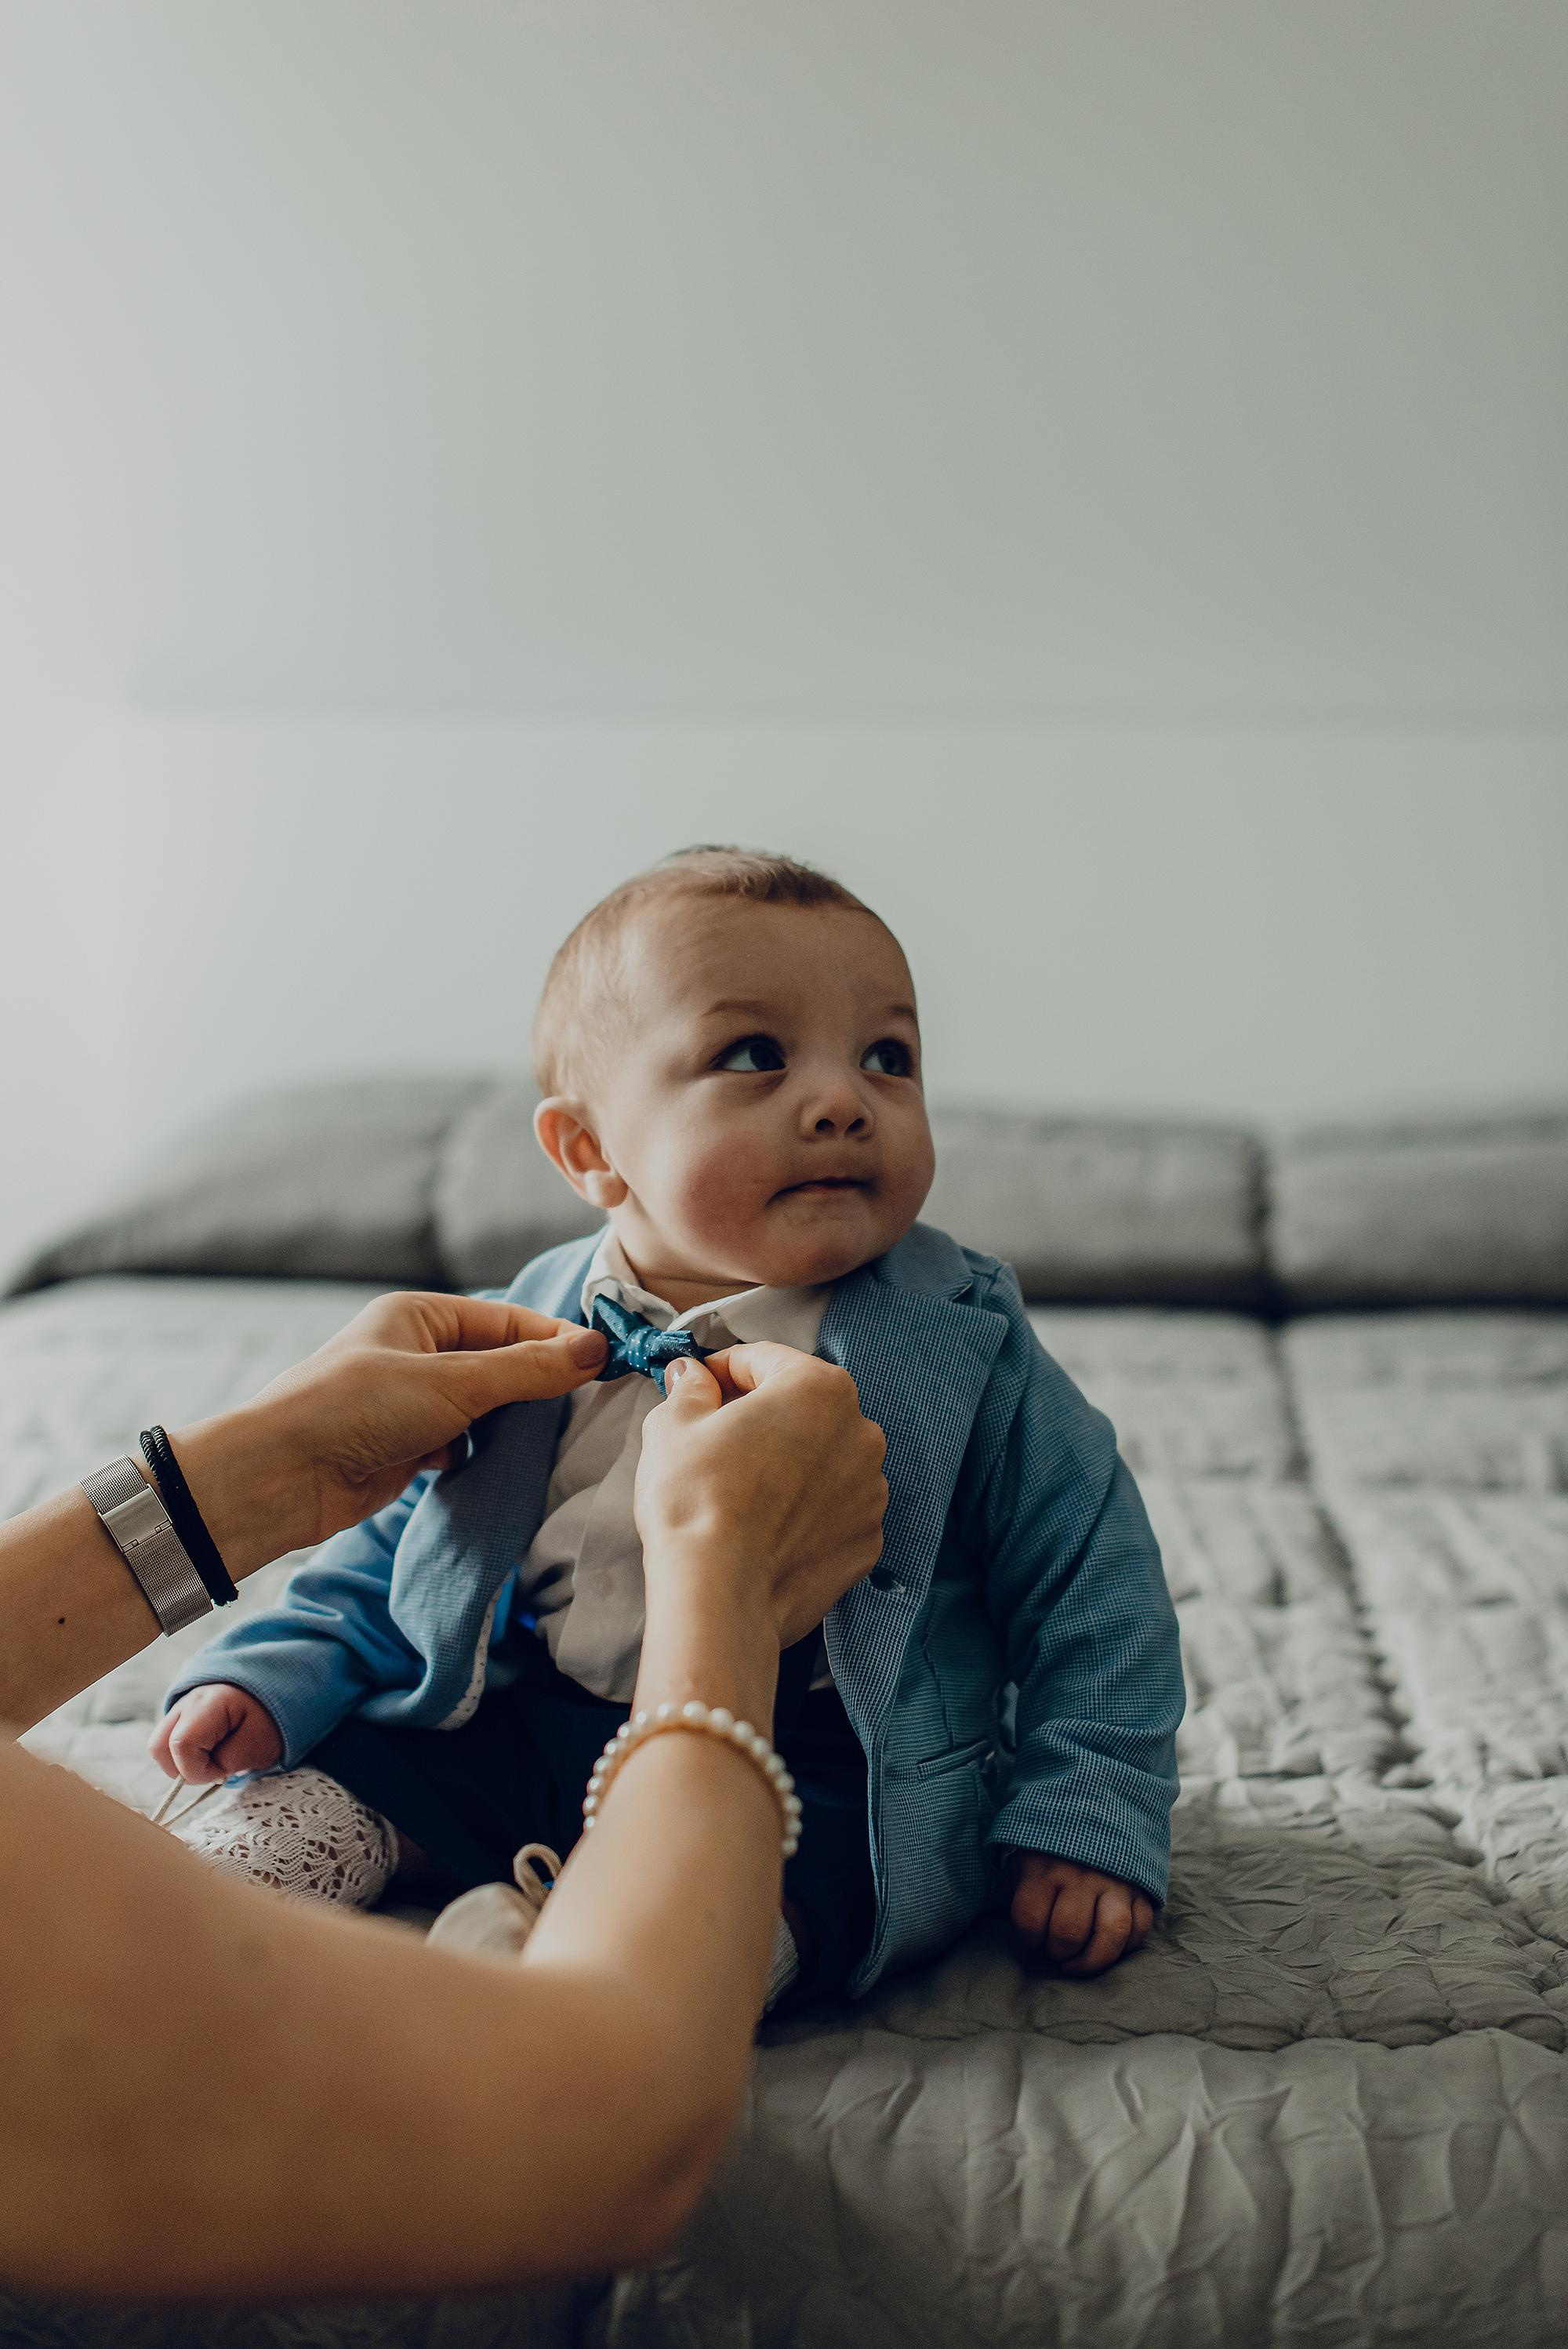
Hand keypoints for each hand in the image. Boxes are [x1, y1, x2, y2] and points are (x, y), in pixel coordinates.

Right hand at [150, 1682, 283, 1782]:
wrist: (276, 1690)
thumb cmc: (270, 1718)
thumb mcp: (261, 1744)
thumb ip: (229, 1761)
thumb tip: (201, 1772)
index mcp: (210, 1704)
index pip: (182, 1745)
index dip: (197, 1770)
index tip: (223, 1772)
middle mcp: (187, 1702)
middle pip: (158, 1746)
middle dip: (182, 1769)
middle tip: (214, 1768)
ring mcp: (180, 1708)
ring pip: (158, 1746)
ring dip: (181, 1763)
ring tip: (212, 1759)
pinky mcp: (180, 1717)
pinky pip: (168, 1742)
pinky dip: (184, 1755)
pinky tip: (209, 1751)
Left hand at [170, 1293, 608, 1578]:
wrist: (280, 1478)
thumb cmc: (355, 1410)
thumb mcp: (453, 1384)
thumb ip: (529, 1369)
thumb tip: (598, 1348)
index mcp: (420, 1315)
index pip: (509, 1320)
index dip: (556, 1341)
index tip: (604, 1367)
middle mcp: (414, 1351)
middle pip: (498, 1363)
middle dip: (534, 1387)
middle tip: (580, 1410)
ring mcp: (408, 1401)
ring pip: (482, 1407)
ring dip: (505, 1425)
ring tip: (536, 1442)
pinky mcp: (402, 1447)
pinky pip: (459, 1442)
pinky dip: (474, 1454)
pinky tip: (481, 1467)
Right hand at [634, 1343, 886, 1649]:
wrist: (720, 1593)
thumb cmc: (697, 1500)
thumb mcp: (673, 1425)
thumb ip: (690, 1389)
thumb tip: (693, 1377)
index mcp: (819, 1388)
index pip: (765, 1360)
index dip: (722, 1370)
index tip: (698, 1385)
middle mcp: (860, 1433)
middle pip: (802, 1408)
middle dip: (761, 1417)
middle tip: (714, 1439)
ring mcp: (870, 1491)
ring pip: (822, 1460)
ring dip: (789, 1464)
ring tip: (741, 1491)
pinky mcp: (866, 1540)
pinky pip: (834, 1511)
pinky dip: (806, 1512)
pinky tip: (767, 1528)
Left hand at [1010, 1852, 1154, 1976]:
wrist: (1095, 1811)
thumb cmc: (1050, 1849)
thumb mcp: (1023, 1860)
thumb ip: (1014, 1889)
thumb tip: (1000, 1918)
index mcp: (1044, 1868)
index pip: (1030, 1920)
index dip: (1029, 1939)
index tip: (1033, 1936)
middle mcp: (1080, 1874)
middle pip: (1069, 1932)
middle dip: (1059, 1952)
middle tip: (1056, 1948)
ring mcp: (1114, 1882)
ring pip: (1111, 1934)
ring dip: (1093, 1959)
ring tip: (1080, 1961)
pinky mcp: (1139, 1889)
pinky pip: (1139, 1928)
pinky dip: (1126, 1947)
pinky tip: (1108, 1947)